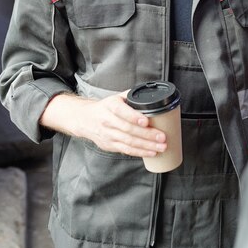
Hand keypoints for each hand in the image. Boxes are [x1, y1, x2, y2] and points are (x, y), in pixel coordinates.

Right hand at [40, 91, 167, 157]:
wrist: (85, 120)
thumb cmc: (105, 108)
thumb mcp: (115, 97)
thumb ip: (131, 96)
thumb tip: (151, 95)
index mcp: (110, 106)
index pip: (121, 111)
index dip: (134, 117)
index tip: (146, 121)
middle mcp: (108, 121)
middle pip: (128, 130)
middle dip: (147, 135)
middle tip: (162, 137)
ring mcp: (109, 135)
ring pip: (129, 142)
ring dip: (146, 146)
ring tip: (160, 146)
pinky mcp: (110, 145)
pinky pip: (126, 150)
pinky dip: (139, 152)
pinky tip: (151, 152)